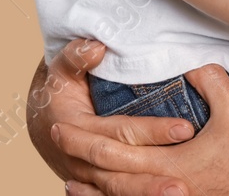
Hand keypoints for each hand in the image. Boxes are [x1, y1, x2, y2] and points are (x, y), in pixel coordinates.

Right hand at [27, 39, 187, 185]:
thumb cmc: (59, 91)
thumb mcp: (62, 70)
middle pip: (119, 172)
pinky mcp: (96, 186)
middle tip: (184, 185)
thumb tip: (97, 48)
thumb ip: (76, 57)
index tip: (185, 129)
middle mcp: (80, 159)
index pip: (119, 132)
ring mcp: (87, 178)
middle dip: (151, 180)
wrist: (42, 122)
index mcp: (75, 128)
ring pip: (118, 190)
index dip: (151, 131)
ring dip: (146, 195)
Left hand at [60, 63, 228, 195]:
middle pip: (107, 177)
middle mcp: (161, 188)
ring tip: (72, 184)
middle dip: (78, 159)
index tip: (58, 125)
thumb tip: (193, 62)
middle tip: (56, 142)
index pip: (111, 150)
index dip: (82, 138)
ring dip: (94, 190)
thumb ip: (211, 82)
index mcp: (165, 163)